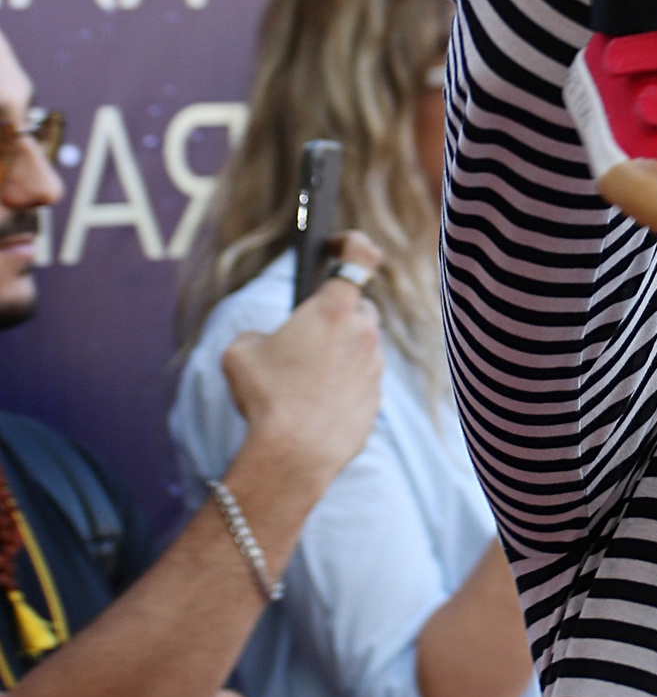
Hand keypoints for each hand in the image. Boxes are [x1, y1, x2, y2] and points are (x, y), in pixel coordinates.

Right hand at [221, 231, 384, 516]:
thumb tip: (270, 344)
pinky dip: (342, 387)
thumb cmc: (266, 397)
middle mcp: (363, 333)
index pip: (361, 254)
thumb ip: (261, 334)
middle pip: (357, 309)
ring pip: (361, 347)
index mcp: (335, 309)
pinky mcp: (375, 401)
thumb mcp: (241, 351)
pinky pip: (360, 383)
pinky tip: (314, 405)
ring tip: (302, 379)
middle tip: (304, 336)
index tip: (336, 245)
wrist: (294, 455)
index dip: (350, 242)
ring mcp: (374, 368)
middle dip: (335, 316)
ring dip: (338, 354)